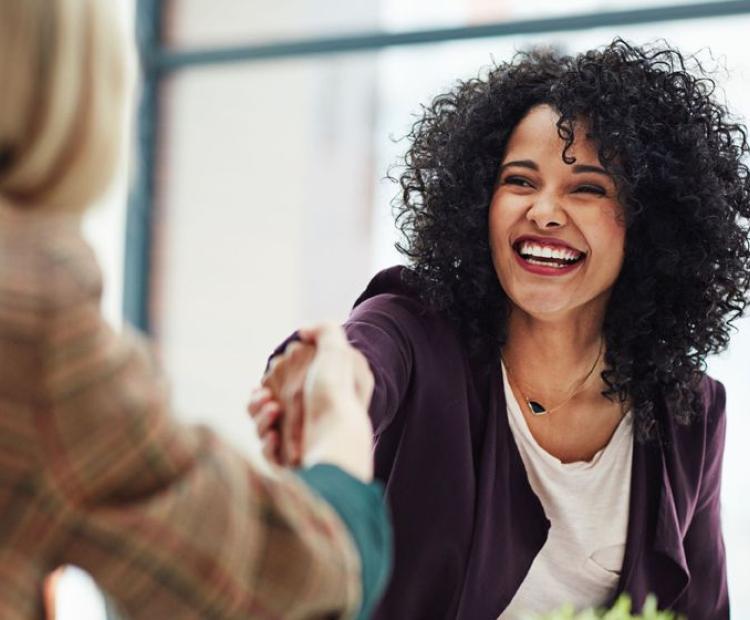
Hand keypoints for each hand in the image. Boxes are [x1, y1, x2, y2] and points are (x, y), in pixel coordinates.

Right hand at [249, 324, 374, 480]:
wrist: (337, 439)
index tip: (270, 373)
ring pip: (263, 429)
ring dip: (260, 418)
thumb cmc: (336, 394)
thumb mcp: (337, 351)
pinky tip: (274, 436)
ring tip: (272, 410)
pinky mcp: (291, 464)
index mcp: (320, 397)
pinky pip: (269, 452)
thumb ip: (324, 331)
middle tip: (266, 397)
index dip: (273, 378)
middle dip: (259, 400)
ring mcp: (300, 443)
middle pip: (268, 407)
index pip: (287, 386)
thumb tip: (303, 331)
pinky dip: (267, 443)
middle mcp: (310, 420)